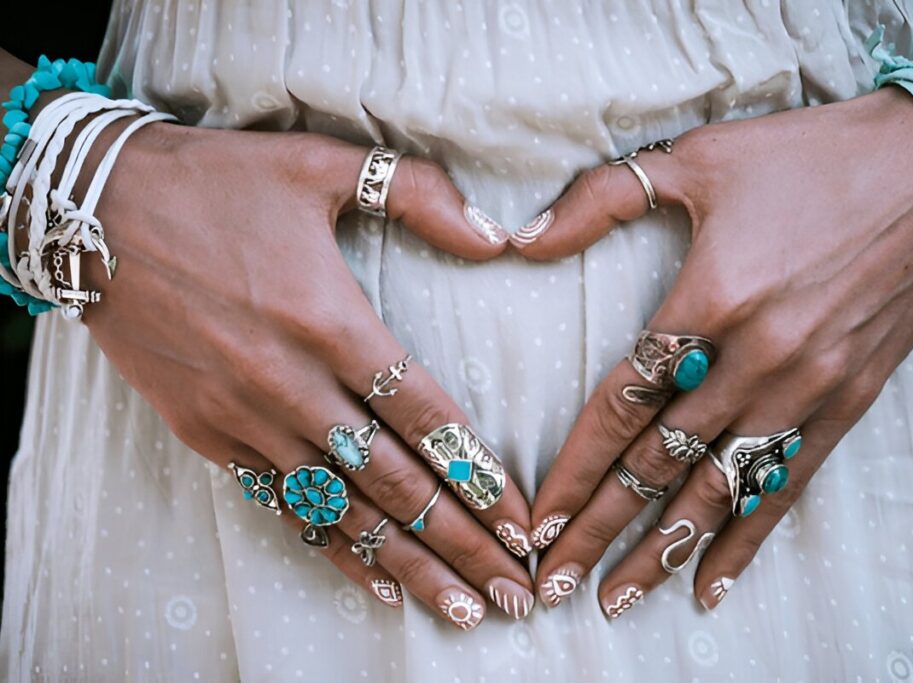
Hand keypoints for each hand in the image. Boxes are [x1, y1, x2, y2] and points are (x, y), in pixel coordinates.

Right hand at [79, 121, 533, 628]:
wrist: (89, 209)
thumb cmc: (213, 182)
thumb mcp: (320, 163)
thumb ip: (417, 194)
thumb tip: (495, 236)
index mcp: (329, 320)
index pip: (424, 416)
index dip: (479, 474)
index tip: (521, 520)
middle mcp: (292, 384)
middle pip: (396, 482)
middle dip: (462, 543)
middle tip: (515, 593)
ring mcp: (246, 418)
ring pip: (344, 509)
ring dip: (409, 563)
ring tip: (462, 609)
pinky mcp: (208, 435)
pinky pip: (284, 504)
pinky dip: (333, 547)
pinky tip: (375, 584)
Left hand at [517, 87, 912, 614]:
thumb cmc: (810, 157)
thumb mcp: (698, 157)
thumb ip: (602, 199)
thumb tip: (523, 238)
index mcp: (711, 299)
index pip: (621, 404)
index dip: (573, 467)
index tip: (537, 517)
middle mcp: (757, 357)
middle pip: (658, 462)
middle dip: (599, 529)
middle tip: (554, 583)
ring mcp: (808, 386)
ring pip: (718, 488)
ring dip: (663, 550)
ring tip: (617, 599)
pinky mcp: (850, 400)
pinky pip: (788, 484)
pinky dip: (748, 537)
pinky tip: (713, 583)